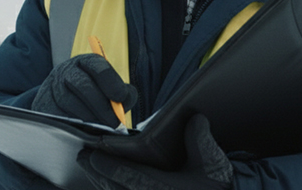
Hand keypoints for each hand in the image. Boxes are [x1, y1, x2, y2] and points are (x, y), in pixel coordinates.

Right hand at [31, 54, 137, 127]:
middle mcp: (67, 71)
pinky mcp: (43, 105)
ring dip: (88, 118)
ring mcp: (52, 87)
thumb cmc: (95, 96)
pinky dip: (73, 124)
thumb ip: (125, 95)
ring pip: (69, 101)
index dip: (111, 82)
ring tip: (102, 129)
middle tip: (114, 123)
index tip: (121, 98)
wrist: (61, 103)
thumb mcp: (111, 90)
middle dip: (101, 106)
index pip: (99, 67)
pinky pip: (57, 115)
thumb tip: (123, 103)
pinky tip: (85, 131)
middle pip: (83, 85)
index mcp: (87, 63)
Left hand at [77, 114, 232, 189]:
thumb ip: (201, 141)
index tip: (93, 154)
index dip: (110, 165)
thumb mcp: (214, 163)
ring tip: (90, 167)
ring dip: (101, 183)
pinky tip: (106, 184)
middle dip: (98, 173)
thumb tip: (195, 118)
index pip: (130, 177)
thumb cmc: (218, 187)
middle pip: (115, 189)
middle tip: (84, 157)